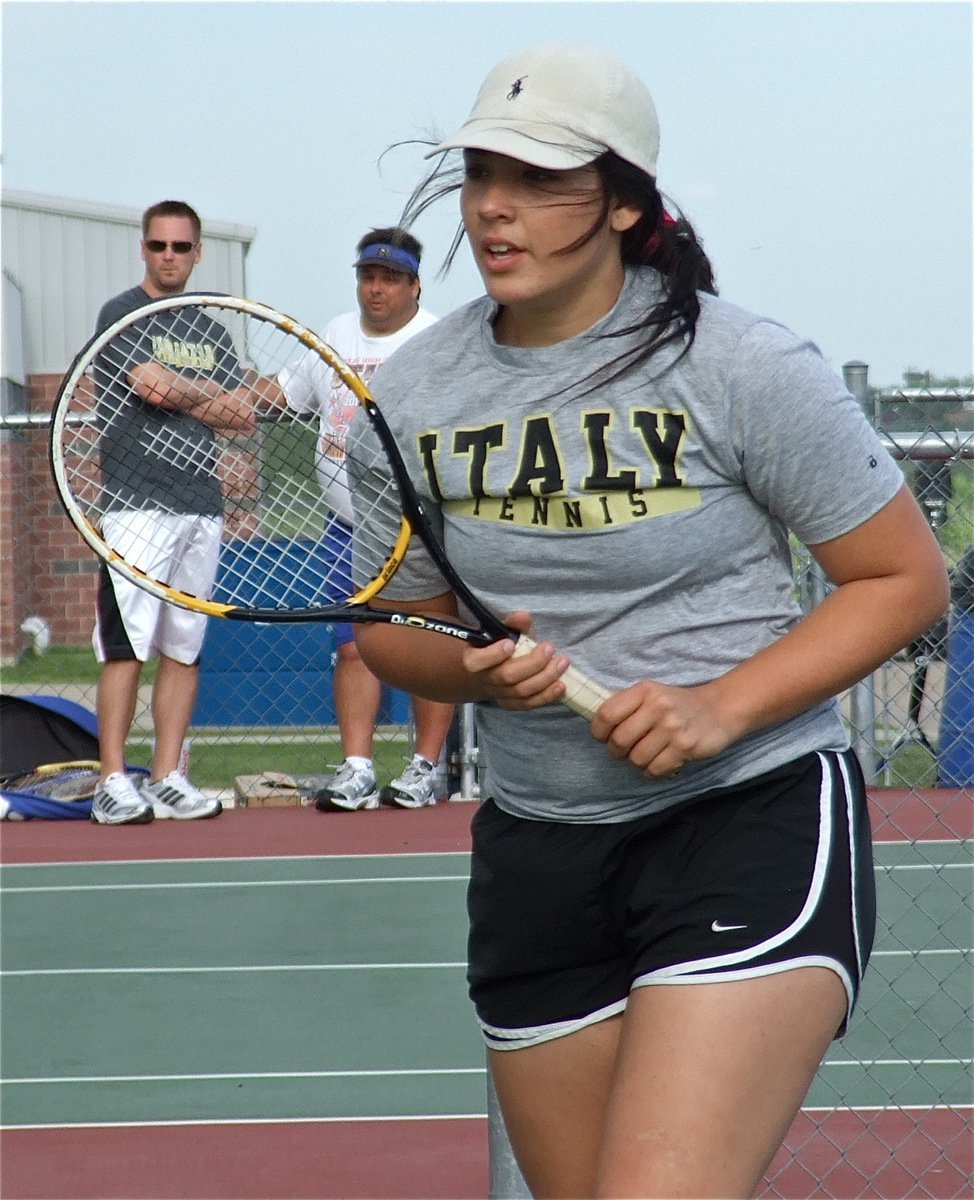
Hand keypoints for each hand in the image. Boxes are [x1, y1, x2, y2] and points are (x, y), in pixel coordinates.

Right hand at [461, 611, 574, 709]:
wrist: (486, 671)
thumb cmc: (495, 646)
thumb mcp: (500, 631)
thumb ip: (512, 623)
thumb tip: (524, 617)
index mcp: (473, 658)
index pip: (477, 661)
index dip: (493, 654)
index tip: (510, 643)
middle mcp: (483, 679)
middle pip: (506, 676)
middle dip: (532, 663)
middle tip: (549, 648)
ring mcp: (497, 694)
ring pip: (520, 692)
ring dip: (545, 678)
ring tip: (562, 663)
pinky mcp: (511, 704)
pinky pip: (528, 704)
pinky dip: (546, 696)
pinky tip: (561, 685)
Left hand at [590, 679, 737, 778]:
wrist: (719, 709)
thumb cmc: (677, 704)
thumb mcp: (652, 694)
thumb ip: (626, 704)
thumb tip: (595, 720)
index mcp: (644, 691)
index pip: (607, 714)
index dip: (598, 731)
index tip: (603, 736)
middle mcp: (658, 706)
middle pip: (619, 740)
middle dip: (617, 751)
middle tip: (626, 749)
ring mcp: (673, 727)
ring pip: (636, 759)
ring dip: (637, 762)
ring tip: (647, 754)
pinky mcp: (686, 747)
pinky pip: (655, 769)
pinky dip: (653, 770)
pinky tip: (660, 761)